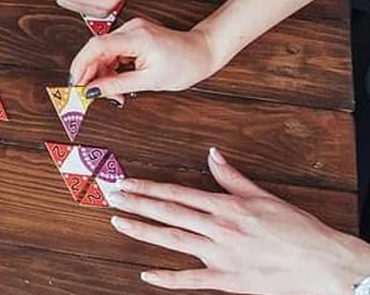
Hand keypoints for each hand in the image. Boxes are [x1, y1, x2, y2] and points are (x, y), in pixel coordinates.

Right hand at [69, 17, 218, 100]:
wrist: (204, 51)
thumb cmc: (185, 65)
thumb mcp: (149, 81)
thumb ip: (117, 85)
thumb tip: (92, 91)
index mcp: (137, 38)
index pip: (96, 46)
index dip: (80, 65)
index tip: (74, 84)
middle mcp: (131, 28)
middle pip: (97, 50)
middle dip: (92, 74)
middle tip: (95, 96)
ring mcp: (131, 29)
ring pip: (103, 52)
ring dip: (103, 73)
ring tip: (114, 93)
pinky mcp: (133, 34)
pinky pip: (112, 51)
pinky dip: (111, 67)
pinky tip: (117, 80)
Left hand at [110, 148, 369, 294]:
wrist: (323, 263)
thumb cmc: (298, 230)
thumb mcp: (264, 197)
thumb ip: (233, 177)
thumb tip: (213, 154)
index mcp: (227, 206)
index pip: (178, 193)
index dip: (148, 187)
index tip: (126, 182)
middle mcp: (219, 228)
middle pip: (169, 213)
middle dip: (137, 203)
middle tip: (112, 196)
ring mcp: (221, 255)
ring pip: (173, 240)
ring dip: (143, 231)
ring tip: (119, 222)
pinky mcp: (228, 280)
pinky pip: (190, 280)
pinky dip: (166, 278)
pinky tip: (146, 275)